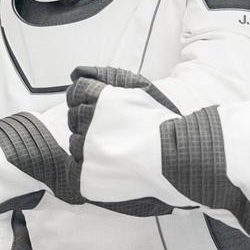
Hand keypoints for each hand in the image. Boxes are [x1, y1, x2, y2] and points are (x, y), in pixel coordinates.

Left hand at [65, 66, 191, 213]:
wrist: (175, 160)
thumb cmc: (160, 126)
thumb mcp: (139, 89)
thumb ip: (107, 77)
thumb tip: (77, 73)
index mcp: (100, 98)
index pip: (75, 93)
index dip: (86, 101)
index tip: (100, 112)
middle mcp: (89, 122)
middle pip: (74, 118)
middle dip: (89, 123)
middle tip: (115, 134)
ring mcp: (85, 150)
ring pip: (75, 144)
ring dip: (88, 146)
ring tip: (117, 151)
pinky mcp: (85, 176)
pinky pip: (75, 170)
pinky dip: (85, 170)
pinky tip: (105, 168)